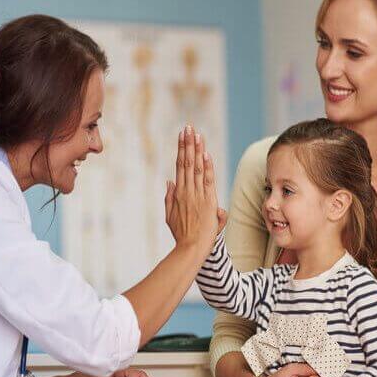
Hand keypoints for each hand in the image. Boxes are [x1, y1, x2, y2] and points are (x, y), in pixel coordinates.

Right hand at [164, 125, 223, 251]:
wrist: (191, 249)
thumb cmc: (182, 235)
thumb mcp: (170, 216)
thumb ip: (169, 198)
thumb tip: (169, 181)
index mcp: (179, 193)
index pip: (180, 166)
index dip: (182, 150)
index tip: (183, 136)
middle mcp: (187, 191)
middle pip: (186, 163)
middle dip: (188, 144)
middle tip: (188, 127)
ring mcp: (196, 196)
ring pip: (195, 168)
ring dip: (196, 150)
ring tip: (196, 134)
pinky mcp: (207, 202)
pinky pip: (206, 181)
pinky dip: (206, 167)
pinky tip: (205, 154)